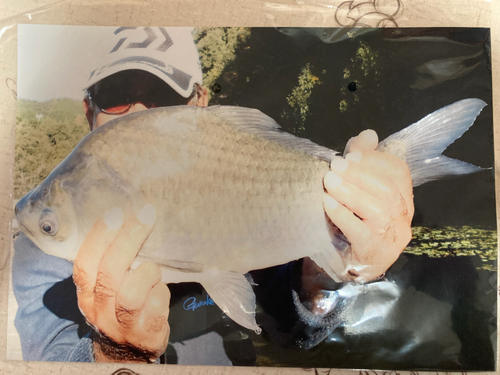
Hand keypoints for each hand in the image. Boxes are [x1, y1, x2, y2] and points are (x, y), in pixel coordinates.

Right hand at [72, 205, 170, 362]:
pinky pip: (156, 307)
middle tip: (146, 215)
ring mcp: (123, 325)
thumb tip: (128, 217)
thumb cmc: (119, 307)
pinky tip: (161, 290)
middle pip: (110, 273)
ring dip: (147, 273)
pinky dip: (161, 293)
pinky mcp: (146, 335)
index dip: (99, 237)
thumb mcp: (107, 287)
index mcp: (87, 294)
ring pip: (131, 294)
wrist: (126, 352)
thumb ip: (112, 261)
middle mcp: (100, 310)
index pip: (85, 264)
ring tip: (152, 269)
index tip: (115, 212)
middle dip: (129, 240)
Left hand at [322, 129, 413, 282]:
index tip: (351, 155)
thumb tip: (368, 134)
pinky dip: (344, 215)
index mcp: (403, 198)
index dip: (375, 160)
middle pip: (389, 190)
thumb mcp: (358, 191)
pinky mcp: (375, 254)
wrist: (350, 266)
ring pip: (379, 210)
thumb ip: (362, 163)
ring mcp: (392, 238)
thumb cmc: (355, 223)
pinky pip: (362, 232)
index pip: (399, 173)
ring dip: (351, 192)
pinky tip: (327, 203)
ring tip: (329, 181)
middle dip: (360, 174)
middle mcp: (403, 218)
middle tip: (334, 166)